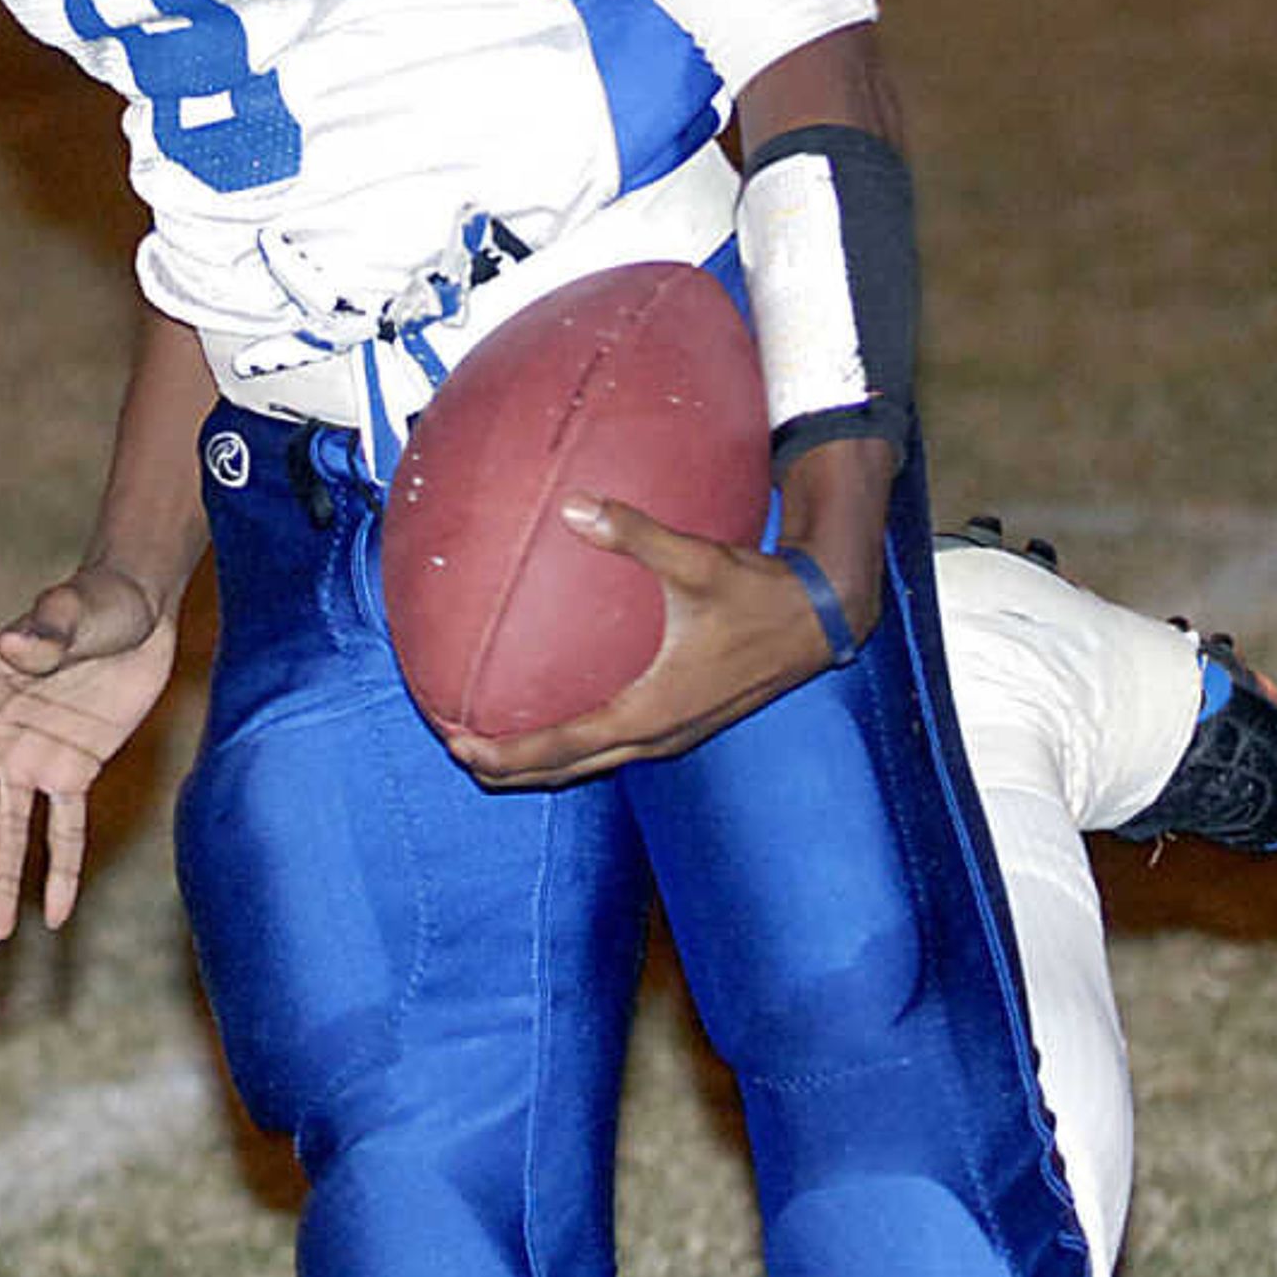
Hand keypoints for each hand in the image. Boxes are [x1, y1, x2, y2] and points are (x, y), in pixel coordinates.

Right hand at [0, 564, 181, 938]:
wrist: (142, 607)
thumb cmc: (99, 599)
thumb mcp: (74, 610)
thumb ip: (45, 633)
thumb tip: (14, 648)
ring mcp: (31, 757)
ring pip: (9, 828)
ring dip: (1, 878)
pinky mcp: (72, 772)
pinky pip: (64, 830)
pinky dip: (62, 869)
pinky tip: (57, 913)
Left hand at [441, 492, 860, 788]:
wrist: (822, 618)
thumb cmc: (759, 593)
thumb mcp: (698, 561)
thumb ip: (635, 534)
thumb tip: (573, 506)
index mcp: (653, 710)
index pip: (565, 746)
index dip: (509, 753)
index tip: (459, 746)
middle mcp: (659, 735)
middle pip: (569, 770)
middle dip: (510, 769)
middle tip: (455, 749)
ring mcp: (674, 736)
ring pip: (592, 764)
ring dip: (541, 763)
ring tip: (490, 748)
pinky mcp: (683, 725)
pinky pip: (614, 748)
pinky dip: (574, 747)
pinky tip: (552, 719)